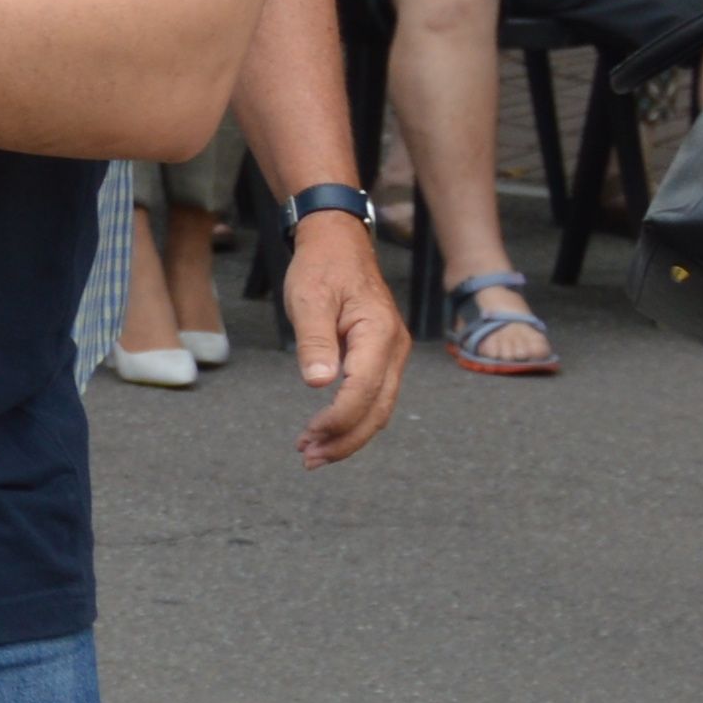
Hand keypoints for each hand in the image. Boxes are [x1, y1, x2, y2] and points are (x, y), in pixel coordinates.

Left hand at [278, 209, 406, 463]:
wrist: (339, 243)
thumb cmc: (322, 267)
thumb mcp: (309, 299)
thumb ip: (314, 341)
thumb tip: (318, 383)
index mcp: (378, 333)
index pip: (363, 390)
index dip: (338, 419)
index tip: (310, 436)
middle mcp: (394, 349)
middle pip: (377, 410)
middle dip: (345, 439)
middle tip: (308, 458)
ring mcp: (392, 355)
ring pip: (378, 408)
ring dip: (348, 435)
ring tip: (313, 452)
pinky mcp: (382, 357)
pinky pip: (373, 397)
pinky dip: (352, 418)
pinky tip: (327, 431)